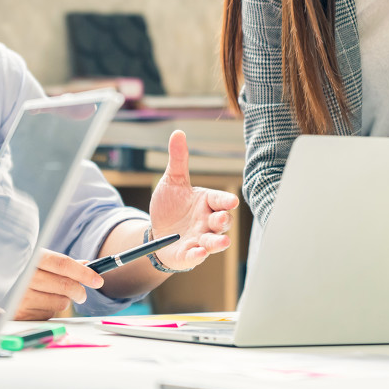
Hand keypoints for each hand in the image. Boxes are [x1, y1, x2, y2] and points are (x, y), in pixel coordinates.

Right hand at [12, 249, 103, 319]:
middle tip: (82, 293)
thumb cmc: (19, 268)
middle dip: (80, 290)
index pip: (63, 264)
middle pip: (65, 285)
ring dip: (64, 301)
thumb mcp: (37, 259)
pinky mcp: (19, 313)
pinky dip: (49, 310)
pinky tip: (39, 302)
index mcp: (30, 257)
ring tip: (52, 295)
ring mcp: (20, 296)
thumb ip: (62, 264)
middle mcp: (24, 276)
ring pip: (60, 303)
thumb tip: (88, 266)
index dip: (83, 272)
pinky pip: (48, 314)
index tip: (97, 279)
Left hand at [146, 131, 238, 270]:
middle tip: (221, 218)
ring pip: (213, 241)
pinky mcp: (188, 254)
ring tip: (219, 242)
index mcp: (206, 202)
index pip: (219, 200)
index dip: (225, 201)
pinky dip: (197, 255)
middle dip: (223, 221)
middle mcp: (207, 221)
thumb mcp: (172, 181)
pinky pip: (195, 256)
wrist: (157, 231)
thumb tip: (178, 133)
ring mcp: (199, 239)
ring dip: (217, 242)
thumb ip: (178, 160)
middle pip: (221, 222)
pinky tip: (198, 252)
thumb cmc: (170, 206)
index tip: (231, 200)